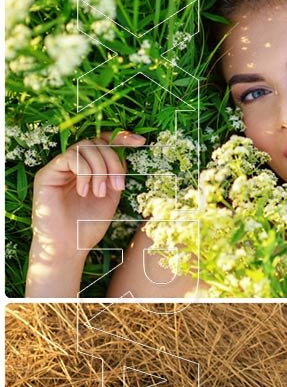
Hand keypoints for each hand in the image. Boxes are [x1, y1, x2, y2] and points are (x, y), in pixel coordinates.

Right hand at [31, 131, 145, 259]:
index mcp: (88, 168)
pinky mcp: (46, 174)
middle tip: (118, 186)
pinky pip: (70, 157)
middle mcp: (72, 165)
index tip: (141, 142)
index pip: (103, 142)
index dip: (122, 138)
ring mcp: (58, 168)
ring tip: (99, 193)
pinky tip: (84, 191)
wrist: (69, 248)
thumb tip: (124, 153)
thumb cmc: (87, 227)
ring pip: (84, 146)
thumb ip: (116, 174)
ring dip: (99, 169)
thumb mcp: (110, 196)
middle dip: (113, 161)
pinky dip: (84, 172)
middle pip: (97, 142)